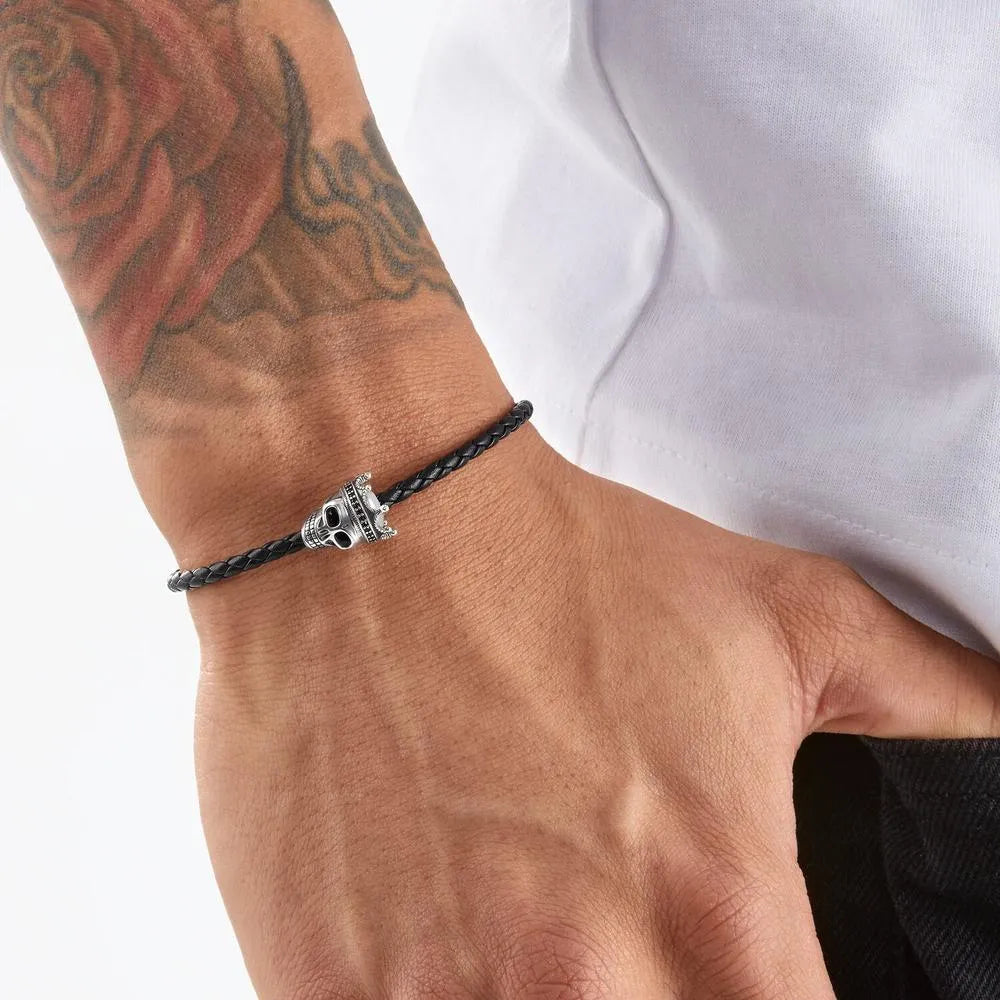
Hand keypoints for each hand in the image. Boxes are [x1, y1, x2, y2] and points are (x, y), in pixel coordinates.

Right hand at [191, 429, 998, 999]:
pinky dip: (424, 995)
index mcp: (720, 915)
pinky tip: (429, 929)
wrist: (375, 521)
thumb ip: (928, 696)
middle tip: (618, 942)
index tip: (733, 977)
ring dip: (523, 999)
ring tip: (518, 922)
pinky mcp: (318, 980)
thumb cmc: (564, 562)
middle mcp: (583, 978)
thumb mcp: (784, 614)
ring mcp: (435, 991)